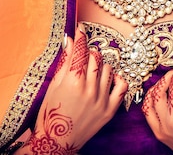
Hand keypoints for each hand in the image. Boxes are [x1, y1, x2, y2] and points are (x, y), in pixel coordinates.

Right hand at [16, 25, 127, 153]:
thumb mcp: (54, 86)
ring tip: (91, 71)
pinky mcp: (110, 109)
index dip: (81, 38)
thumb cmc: (51, 114)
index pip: (81, 51)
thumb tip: (69, 41)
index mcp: (72, 82)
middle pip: (95, 58)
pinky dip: (117, 79)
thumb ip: (65, 63)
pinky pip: (121, 86)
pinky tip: (109, 79)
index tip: (81, 30)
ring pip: (108, 69)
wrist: (57, 142)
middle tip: (83, 56)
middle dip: (89, 53)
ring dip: (100, 65)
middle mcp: (89, 89)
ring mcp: (101, 99)